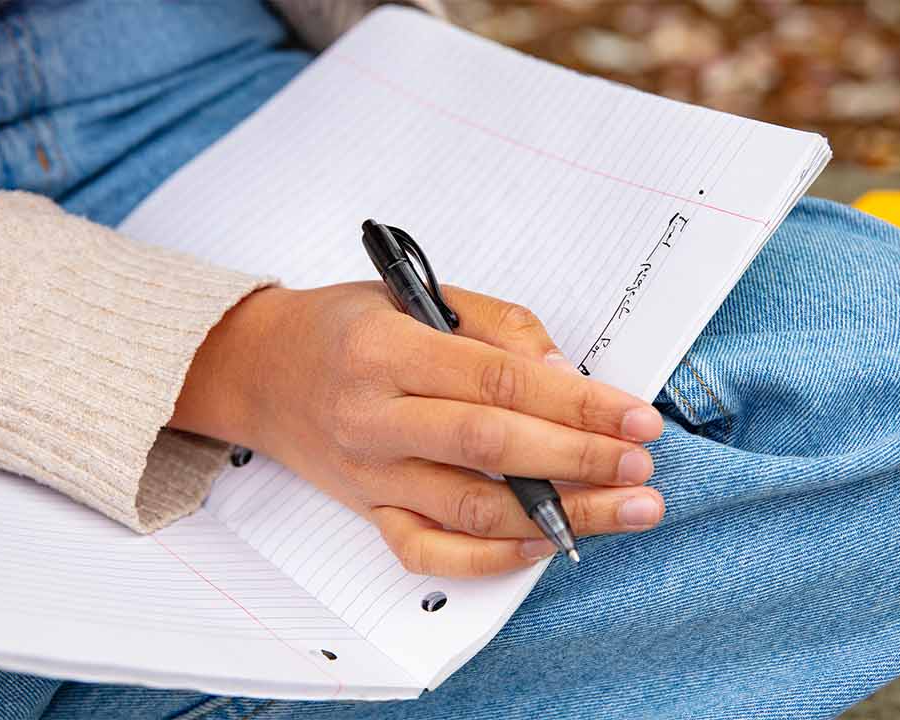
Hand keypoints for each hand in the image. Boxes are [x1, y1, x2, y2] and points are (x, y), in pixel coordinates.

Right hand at [170, 282, 664, 575]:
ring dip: (558, 517)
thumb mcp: (415, 294)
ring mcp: (369, 474)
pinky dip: (491, 560)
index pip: (499, 380)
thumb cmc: (344, 327)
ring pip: (471, 511)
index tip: (634, 417)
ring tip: (625, 509)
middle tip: (641, 466)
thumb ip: (496, 326)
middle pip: (491, 449)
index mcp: (387, 350)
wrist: (259, 370)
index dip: (576, 403)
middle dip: (578, 461)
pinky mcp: (368, 511)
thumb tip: (565, 372)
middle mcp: (373, 417)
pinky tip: (545, 546)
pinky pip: (431, 552)